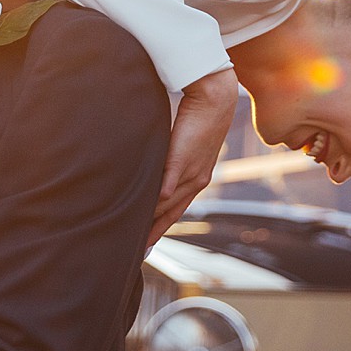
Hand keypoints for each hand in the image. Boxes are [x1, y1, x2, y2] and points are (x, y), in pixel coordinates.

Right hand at [149, 68, 236, 244]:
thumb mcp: (186, 148)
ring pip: (168, 200)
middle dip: (155, 231)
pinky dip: (160, 194)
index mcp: (197, 180)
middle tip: (138, 249)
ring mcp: (190, 170)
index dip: (161, 228)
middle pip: (172, 212)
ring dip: (152, 217)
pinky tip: (150, 204)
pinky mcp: (182, 156)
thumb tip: (157, 177)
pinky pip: (168, 180)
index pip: (176, 210)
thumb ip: (172, 164)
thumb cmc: (200, 121)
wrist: (216, 102)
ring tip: (134, 230)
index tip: (147, 244)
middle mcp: (196, 180)